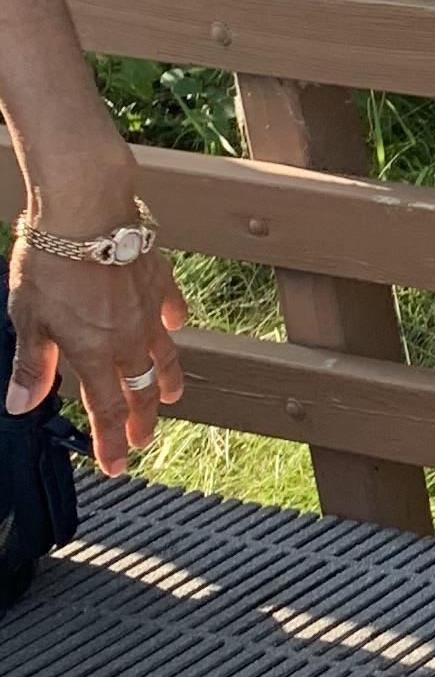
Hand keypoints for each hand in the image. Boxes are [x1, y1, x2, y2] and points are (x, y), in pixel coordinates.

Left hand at [7, 224, 188, 475]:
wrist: (88, 211)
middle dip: (141, 421)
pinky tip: (171, 326)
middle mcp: (128, 340)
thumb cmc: (52, 262)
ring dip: (165, 381)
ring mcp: (148, 312)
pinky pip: (170, 310)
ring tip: (170, 396)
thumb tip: (22, 406)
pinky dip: (170, 323)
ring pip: (164, 357)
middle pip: (140, 391)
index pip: (106, 412)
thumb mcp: (28, 318)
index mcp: (93, 354)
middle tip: (141, 440)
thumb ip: (31, 364)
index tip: (114, 466)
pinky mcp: (158, 281)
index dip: (110, 443)